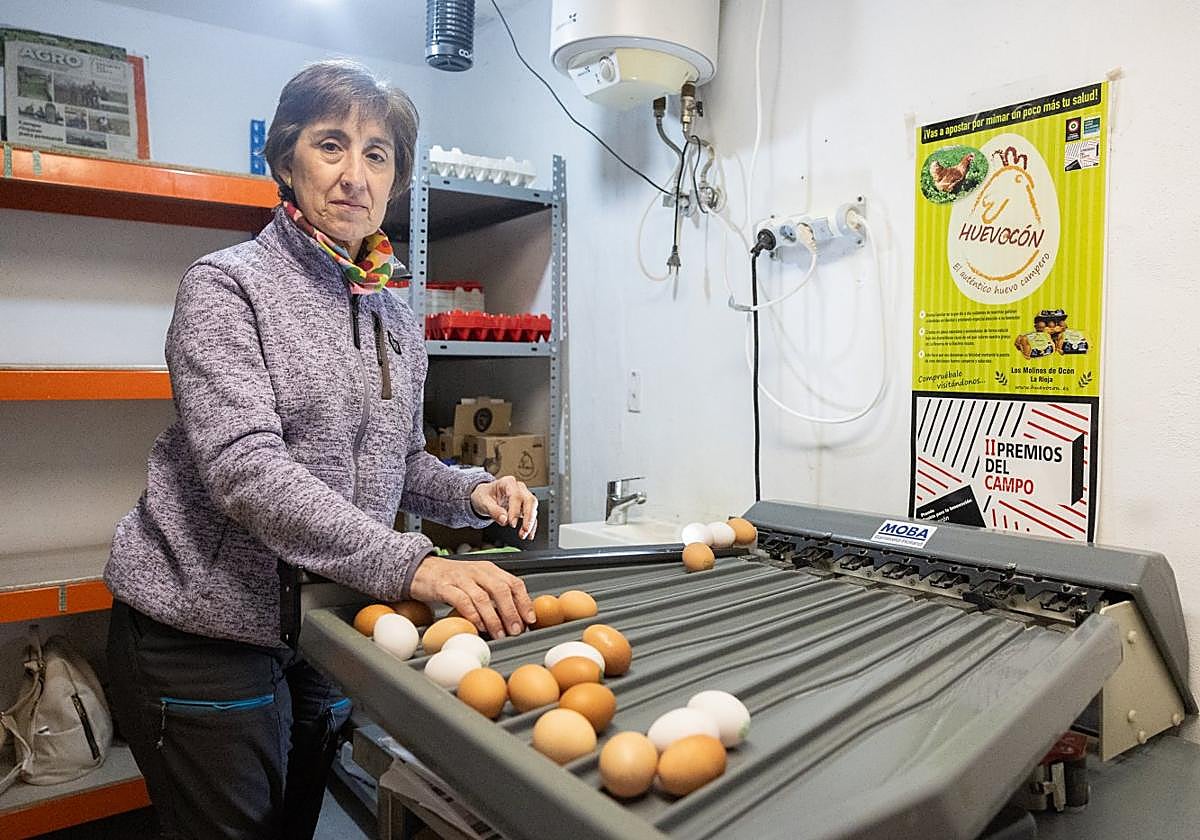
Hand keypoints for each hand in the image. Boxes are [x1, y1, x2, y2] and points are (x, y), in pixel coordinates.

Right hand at [409, 554, 534, 637]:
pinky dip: (472, 614)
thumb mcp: (477, 580)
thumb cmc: (452, 578)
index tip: (530, 619)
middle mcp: (477, 571)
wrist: (422, 569)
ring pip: (482, 597)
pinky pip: (461, 600)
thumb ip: (494, 593)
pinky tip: (478, 626)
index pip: (513, 582)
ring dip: (494, 618)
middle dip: (511, 612)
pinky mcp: (444, 586)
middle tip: (516, 630)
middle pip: (501, 589)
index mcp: (489, 569)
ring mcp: (460, 578)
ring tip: (499, 633)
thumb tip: (515, 615)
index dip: (524, 601)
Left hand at [471, 477, 537, 539]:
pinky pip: (531, 516)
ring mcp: (523, 497)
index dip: (515, 510)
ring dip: (530, 523)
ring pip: (533, 508)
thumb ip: (494, 510)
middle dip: (529, 516)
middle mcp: (518, 488)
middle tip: (524, 529)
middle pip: (530, 500)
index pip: (516, 495)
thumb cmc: (484, 495)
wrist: (484, 496)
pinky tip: (529, 534)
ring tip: (523, 534)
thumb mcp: (484, 502)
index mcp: (508, 483)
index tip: (512, 523)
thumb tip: (504, 520)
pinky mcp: (524, 507)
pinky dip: (531, 526)